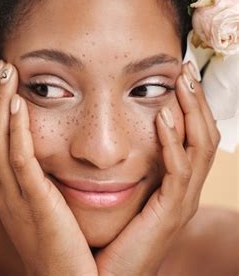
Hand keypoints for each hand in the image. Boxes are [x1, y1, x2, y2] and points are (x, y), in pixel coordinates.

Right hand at [0, 60, 96, 275]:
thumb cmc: (63, 248)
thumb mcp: (43, 211)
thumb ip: (39, 185)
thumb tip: (46, 159)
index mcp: (4, 192)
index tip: (3, 80)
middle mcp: (1, 192)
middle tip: (3, 64)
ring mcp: (13, 199)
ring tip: (8, 71)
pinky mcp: (34, 205)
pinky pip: (18, 161)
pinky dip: (15, 129)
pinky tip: (19, 103)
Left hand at [94, 61, 220, 274]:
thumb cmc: (105, 235)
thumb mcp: (115, 194)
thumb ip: (118, 167)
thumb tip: (100, 135)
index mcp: (172, 184)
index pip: (189, 136)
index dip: (187, 105)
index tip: (174, 74)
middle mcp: (183, 190)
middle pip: (202, 135)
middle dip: (195, 100)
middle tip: (184, 68)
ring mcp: (181, 202)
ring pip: (199, 148)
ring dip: (191, 112)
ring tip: (181, 82)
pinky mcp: (170, 213)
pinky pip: (179, 172)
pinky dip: (173, 143)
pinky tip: (162, 118)